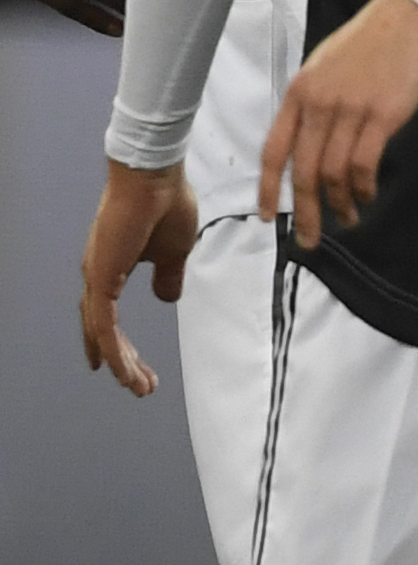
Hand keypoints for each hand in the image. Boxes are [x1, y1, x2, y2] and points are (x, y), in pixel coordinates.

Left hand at [75, 160, 196, 396]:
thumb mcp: (174, 251)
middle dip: (120, 359)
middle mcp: (97, 274)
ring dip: (119, 362)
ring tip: (139, 387)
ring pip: (102, 332)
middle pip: (101, 329)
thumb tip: (167, 298)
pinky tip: (124, 371)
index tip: (123, 367)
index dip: (112, 342)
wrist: (155, 177)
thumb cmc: (166, 203)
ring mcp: (96, 276)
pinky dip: (112, 351)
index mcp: (112, 265)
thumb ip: (168, 276)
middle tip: (139, 386)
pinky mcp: (101, 278)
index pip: (106, 313)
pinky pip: (104, 325)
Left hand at [263, 0, 417, 253]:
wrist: (408, 17)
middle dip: (304, 212)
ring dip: (339, 204)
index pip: (274, 151)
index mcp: (299, 93)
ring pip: (333, 173)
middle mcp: (318, 105)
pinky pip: (363, 164)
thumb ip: (314, 103)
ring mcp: (350, 110)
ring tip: (348, 219)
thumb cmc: (372, 39)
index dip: (268, 188)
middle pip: (302, 172)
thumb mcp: (325, 66)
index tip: (270, 216)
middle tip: (308, 239)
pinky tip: (367, 195)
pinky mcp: (382, 116)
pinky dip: (363, 187)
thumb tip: (313, 141)